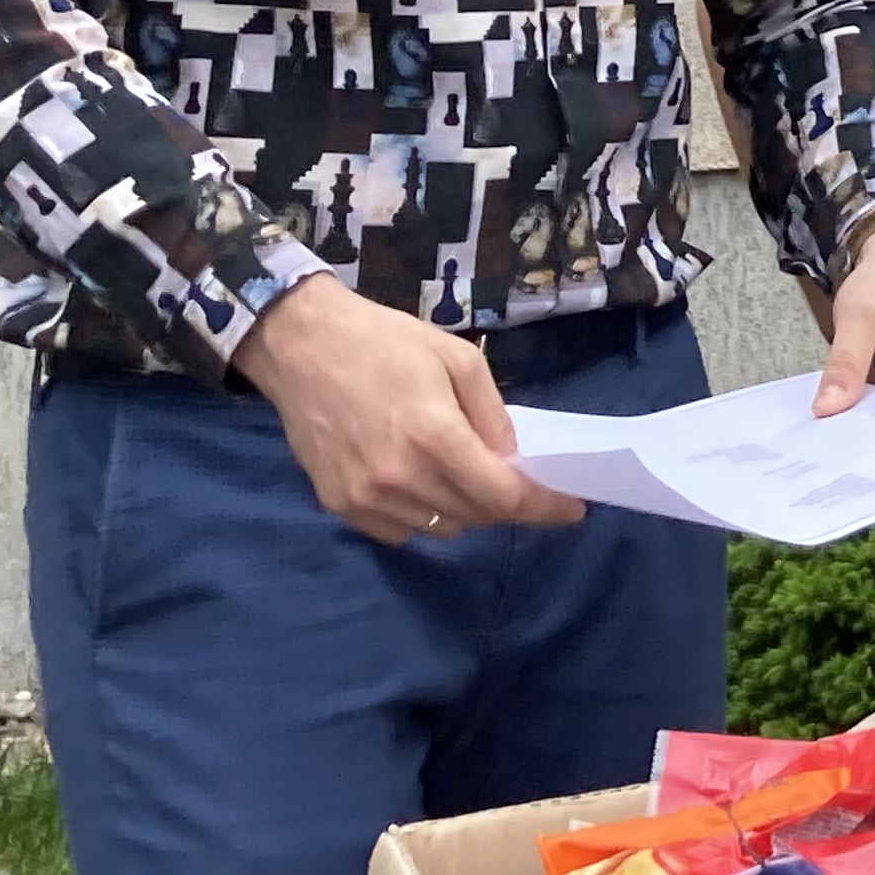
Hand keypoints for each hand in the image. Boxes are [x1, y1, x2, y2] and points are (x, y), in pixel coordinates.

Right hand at [232, 275, 582, 545]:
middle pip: (474, 515)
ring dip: (464, 510)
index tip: (572, 510)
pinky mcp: (337, 505)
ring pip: (438, 528)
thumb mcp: (459, 359)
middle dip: (505, 503)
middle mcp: (399, 478)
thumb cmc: (386, 343)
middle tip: (517, 479)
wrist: (302, 345)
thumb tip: (511, 459)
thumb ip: (492, 414)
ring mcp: (364, 497)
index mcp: (434, 437)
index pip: (502, 496)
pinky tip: (423, 483)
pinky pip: (398, 532)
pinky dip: (422, 516)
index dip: (542, 507)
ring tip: (466, 474)